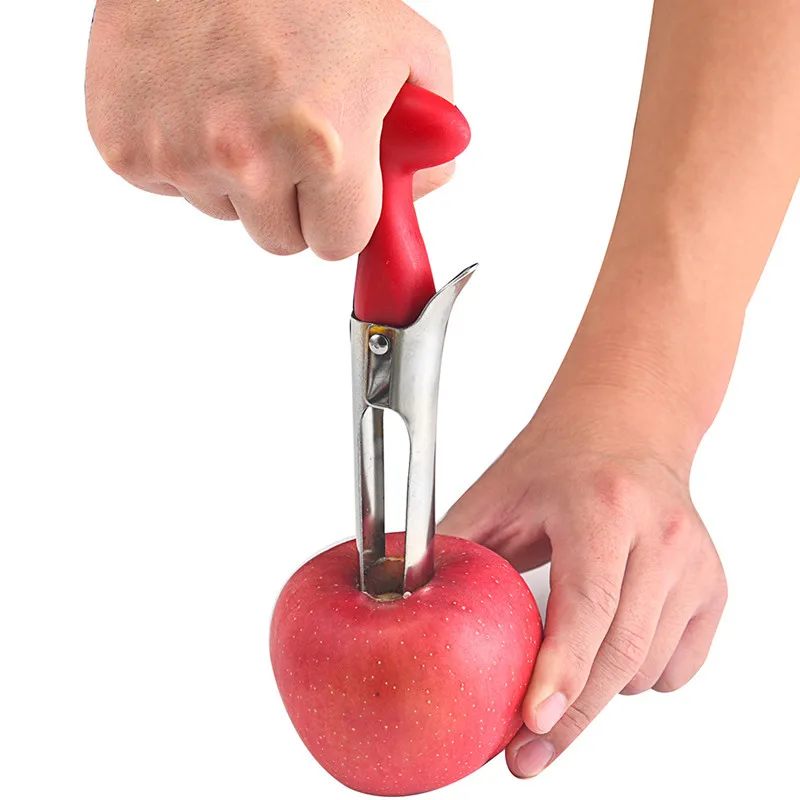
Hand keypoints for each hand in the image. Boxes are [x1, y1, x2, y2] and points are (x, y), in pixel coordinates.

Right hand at [85, 0, 452, 258]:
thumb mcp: (403, 48)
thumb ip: (428, 134)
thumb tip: (411, 193)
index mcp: (325, 146)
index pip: (338, 245)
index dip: (342, 218)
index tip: (337, 192)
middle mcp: (248, 158)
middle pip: (281, 240)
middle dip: (293, 202)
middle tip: (288, 135)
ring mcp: (180, 154)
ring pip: (225, 212)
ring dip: (237, 176)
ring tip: (239, 99)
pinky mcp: (125, 145)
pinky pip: (170, 186)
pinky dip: (184, 154)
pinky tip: (195, 97)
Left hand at [438, 386, 727, 777]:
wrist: (624, 429)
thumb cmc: (557, 461)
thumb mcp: (495, 494)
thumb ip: (454, 547)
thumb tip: (400, 600)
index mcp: (601, 505)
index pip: (589, 602)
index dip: (562, 669)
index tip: (532, 721)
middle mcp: (660, 533)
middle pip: (621, 654)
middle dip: (573, 717)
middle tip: (526, 754)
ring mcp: (695, 562)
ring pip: (648, 671)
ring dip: (600, 687)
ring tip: (563, 660)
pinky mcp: (714, 585)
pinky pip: (679, 668)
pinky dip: (639, 676)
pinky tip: (607, 642)